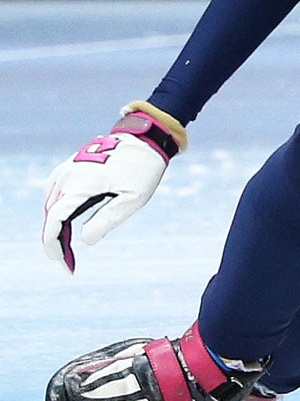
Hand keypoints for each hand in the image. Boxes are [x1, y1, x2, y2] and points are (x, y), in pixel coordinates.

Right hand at [41, 105, 183, 270]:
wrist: (145, 139)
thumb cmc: (143, 170)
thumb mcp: (132, 200)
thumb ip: (107, 220)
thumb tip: (85, 240)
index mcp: (81, 185)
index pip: (55, 219)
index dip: (53, 243)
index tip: (59, 260)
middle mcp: (68, 176)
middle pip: (51, 213)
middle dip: (55, 237)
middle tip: (67, 260)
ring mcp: (67, 168)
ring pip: (52, 202)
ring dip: (55, 223)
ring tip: (67, 244)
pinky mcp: (70, 165)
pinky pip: (56, 191)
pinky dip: (58, 208)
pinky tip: (67, 220)